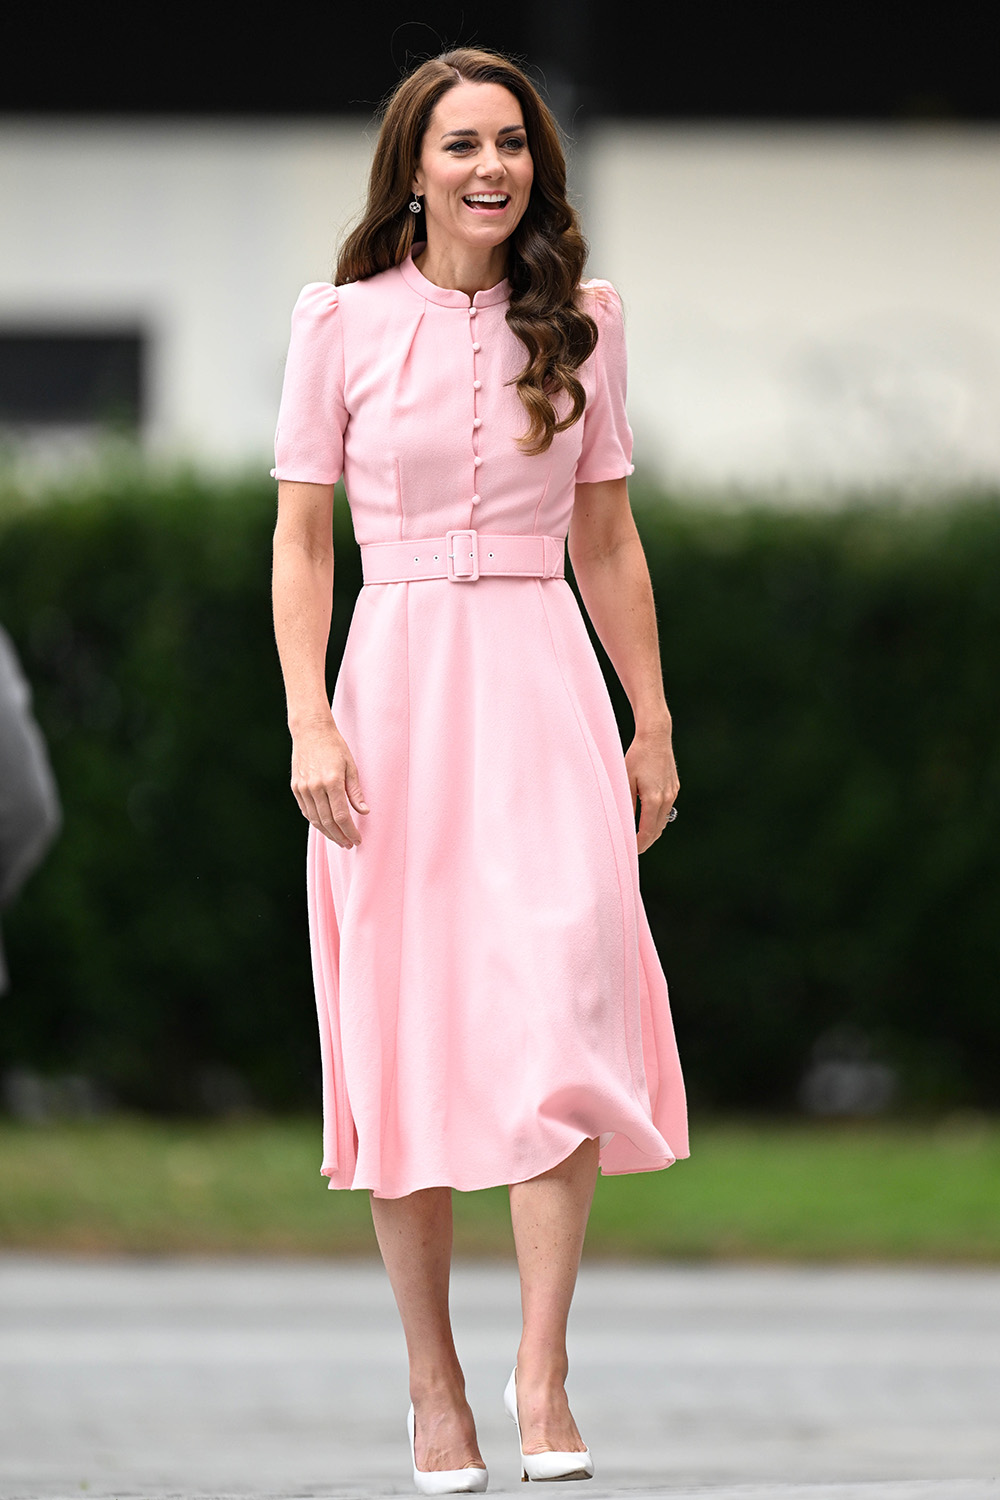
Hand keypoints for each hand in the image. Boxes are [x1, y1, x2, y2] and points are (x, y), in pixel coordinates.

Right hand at [290, 717, 368, 847]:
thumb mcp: (351, 766)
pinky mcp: (296, 787)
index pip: (341, 816)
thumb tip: (364, 811)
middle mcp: (315, 787)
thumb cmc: (334, 746)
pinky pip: (306, 811)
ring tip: (339, 839)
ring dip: (327, 833)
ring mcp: (303, 788)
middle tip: (349, 844)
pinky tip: (325, 827)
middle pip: (327, 822)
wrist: (311, 731)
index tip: (357, 839)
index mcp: (331, 781)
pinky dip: (316, 821)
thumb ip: (355, 792)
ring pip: (315, 819)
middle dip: (340, 836)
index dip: (350, 831)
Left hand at [625, 722, 678, 853]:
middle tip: (634, 849)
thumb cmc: (637, 756)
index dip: (639, 844)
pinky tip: (647, 818)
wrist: (656, 737)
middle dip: (646, 842)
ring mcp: (672, 793)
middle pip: (657, 830)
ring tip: (639, 836)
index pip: (647, 831)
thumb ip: (626, 804)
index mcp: (653, 799)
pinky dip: (657, 818)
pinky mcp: (674, 788)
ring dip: (652, 831)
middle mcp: (666, 799)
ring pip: (663, 821)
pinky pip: (666, 809)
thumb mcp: (625, 780)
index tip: (631, 851)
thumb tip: (624, 823)